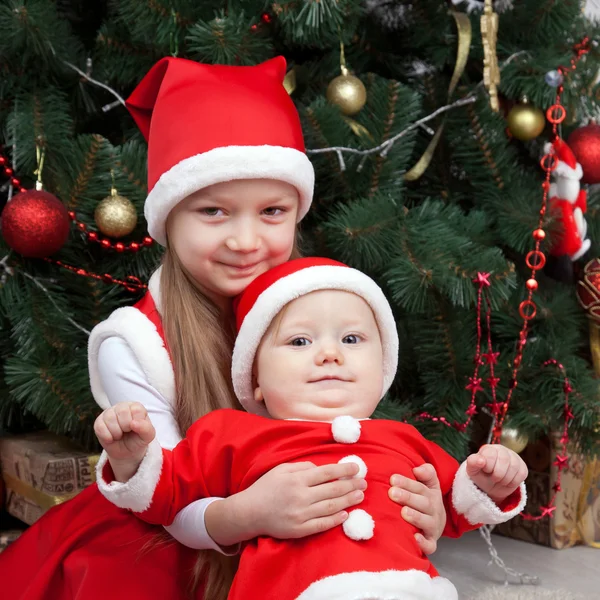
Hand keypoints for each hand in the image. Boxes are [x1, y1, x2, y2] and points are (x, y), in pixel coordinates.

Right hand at [94, 401, 155, 480]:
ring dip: (116, 432)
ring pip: (110, 418)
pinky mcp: (99, 421)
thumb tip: (134, 423)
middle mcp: (122, 406)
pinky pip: (99, 426)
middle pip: (122, 411)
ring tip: (119, 435)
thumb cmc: (138, 440)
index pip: (136, 409)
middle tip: (127, 432)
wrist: (126, 452)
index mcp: (136, 407)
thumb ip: (146, 428)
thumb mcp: (148, 436)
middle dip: (125, 427)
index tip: (136, 429)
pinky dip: (106, 436)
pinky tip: (111, 438)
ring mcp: (109, 413)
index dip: (136, 423)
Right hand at [225, 461, 366, 542]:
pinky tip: (346, 514)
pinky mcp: (299, 530)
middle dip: (351, 485)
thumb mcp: (281, 469)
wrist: (249, 512)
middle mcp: (301, 496)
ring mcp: (301, 515)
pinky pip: (322, 525)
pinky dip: (336, 520)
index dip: (344, 470)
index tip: (356, 468)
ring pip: (331, 507)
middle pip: (333, 490)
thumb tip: (322, 469)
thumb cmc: (266, 487)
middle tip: (364, 482)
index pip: (327, 473)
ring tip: (360, 496)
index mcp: (297, 479)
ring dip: (349, 501)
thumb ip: (302, 467)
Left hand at [388, 464, 445, 554]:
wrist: (436, 525)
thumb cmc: (425, 500)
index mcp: (432, 495)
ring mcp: (433, 528)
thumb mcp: (429, 485)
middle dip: (407, 497)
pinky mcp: (431, 543)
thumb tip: (418, 469)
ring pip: (427, 523)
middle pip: (423, 503)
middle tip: (392, 493)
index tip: (392, 479)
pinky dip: (424, 544)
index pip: (420, 487)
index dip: (407, 482)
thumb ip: (426, 473)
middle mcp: (434, 511)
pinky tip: (415, 539)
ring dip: (416, 517)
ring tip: (404, 512)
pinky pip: (430, 545)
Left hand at [466, 444, 527, 504]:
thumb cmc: (481, 476)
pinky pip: (522, 473)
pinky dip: (513, 482)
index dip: (488, 467)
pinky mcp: (522, 466)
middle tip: (493, 478)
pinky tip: (507, 482)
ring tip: (499, 480)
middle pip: (504, 460)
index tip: (485, 471)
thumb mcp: (472, 470)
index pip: (491, 454)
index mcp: (488, 449)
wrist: (491, 487)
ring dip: (505, 479)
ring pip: (514, 466)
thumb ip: (473, 463)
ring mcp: (513, 457)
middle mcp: (502, 450)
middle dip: (498, 474)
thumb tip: (480, 460)